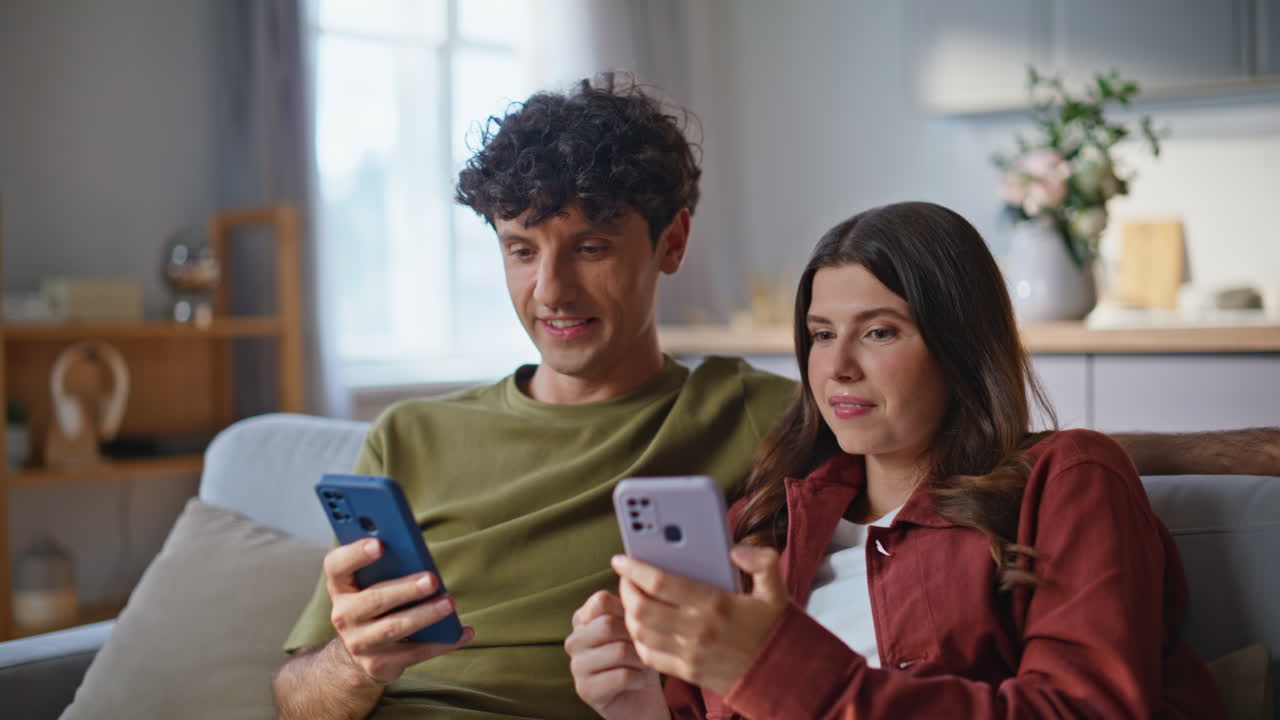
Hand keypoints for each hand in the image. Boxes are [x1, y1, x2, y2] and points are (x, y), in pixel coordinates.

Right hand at [324, 538, 474, 683]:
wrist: (360, 651)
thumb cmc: (375, 601)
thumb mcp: (372, 581)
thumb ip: (388, 565)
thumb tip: (420, 554)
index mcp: (340, 585)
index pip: (337, 565)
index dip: (356, 554)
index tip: (380, 544)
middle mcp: (344, 615)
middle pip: (374, 599)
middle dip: (405, 589)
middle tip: (431, 580)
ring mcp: (359, 642)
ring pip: (394, 628)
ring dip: (425, 615)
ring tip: (449, 603)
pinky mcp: (378, 664)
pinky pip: (414, 653)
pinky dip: (442, 643)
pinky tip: (462, 632)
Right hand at [565, 591, 669, 719]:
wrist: (642, 698)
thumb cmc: (640, 656)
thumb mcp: (636, 626)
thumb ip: (630, 604)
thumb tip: (634, 576)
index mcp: (583, 619)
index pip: (601, 600)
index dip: (627, 610)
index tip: (639, 623)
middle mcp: (574, 640)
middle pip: (607, 624)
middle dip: (635, 638)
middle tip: (644, 648)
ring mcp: (575, 666)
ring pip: (617, 651)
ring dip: (640, 661)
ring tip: (643, 666)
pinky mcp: (584, 689)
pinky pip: (621, 676)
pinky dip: (639, 680)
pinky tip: (639, 682)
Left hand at [612, 545, 786, 695]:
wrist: (782, 675)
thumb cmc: (773, 630)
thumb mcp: (775, 590)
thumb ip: (761, 561)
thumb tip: (736, 550)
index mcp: (716, 604)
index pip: (661, 583)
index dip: (635, 569)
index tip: (622, 559)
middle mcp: (698, 629)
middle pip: (642, 609)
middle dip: (626, 590)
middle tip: (625, 578)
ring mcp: (691, 654)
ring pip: (641, 633)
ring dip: (629, 615)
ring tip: (631, 599)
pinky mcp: (688, 672)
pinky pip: (650, 657)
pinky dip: (638, 641)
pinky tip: (642, 627)